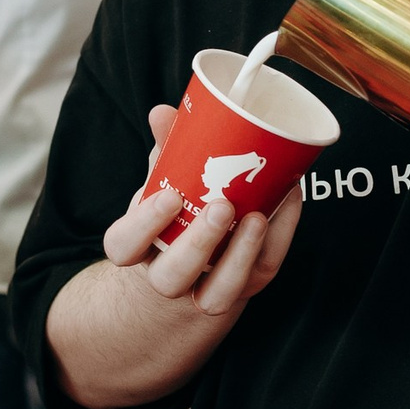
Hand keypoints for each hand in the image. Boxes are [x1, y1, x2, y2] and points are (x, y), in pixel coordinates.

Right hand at [100, 106, 301, 315]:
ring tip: (256, 217)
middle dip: (199, 243)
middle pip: (172, 276)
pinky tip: (284, 206)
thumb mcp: (165, 183)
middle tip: (221, 206)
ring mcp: (205, 289)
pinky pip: (259, 275)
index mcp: (139, 247)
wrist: (195, 264)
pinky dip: (276, 241)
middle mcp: (167, 276)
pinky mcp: (243, 288)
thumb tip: (163, 112)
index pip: (125, 245)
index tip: (169, 196)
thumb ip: (166, 151)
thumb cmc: (177, 214)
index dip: (144, 225)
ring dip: (239, 256)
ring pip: (216, 295)